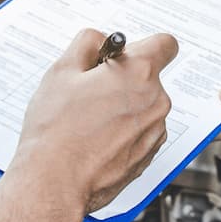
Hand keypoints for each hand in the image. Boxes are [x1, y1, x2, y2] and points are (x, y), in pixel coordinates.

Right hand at [6, 28, 176, 218]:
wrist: (55, 182)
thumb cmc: (56, 131)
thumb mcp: (62, 71)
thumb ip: (87, 43)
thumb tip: (99, 39)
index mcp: (139, 73)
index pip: (164, 44)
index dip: (142, 45)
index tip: (125, 54)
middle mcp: (156, 101)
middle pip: (148, 78)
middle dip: (123, 79)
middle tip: (91, 91)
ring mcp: (156, 130)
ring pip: (143, 106)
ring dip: (123, 107)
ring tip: (89, 120)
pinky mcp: (150, 154)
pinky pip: (141, 131)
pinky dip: (124, 131)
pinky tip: (97, 139)